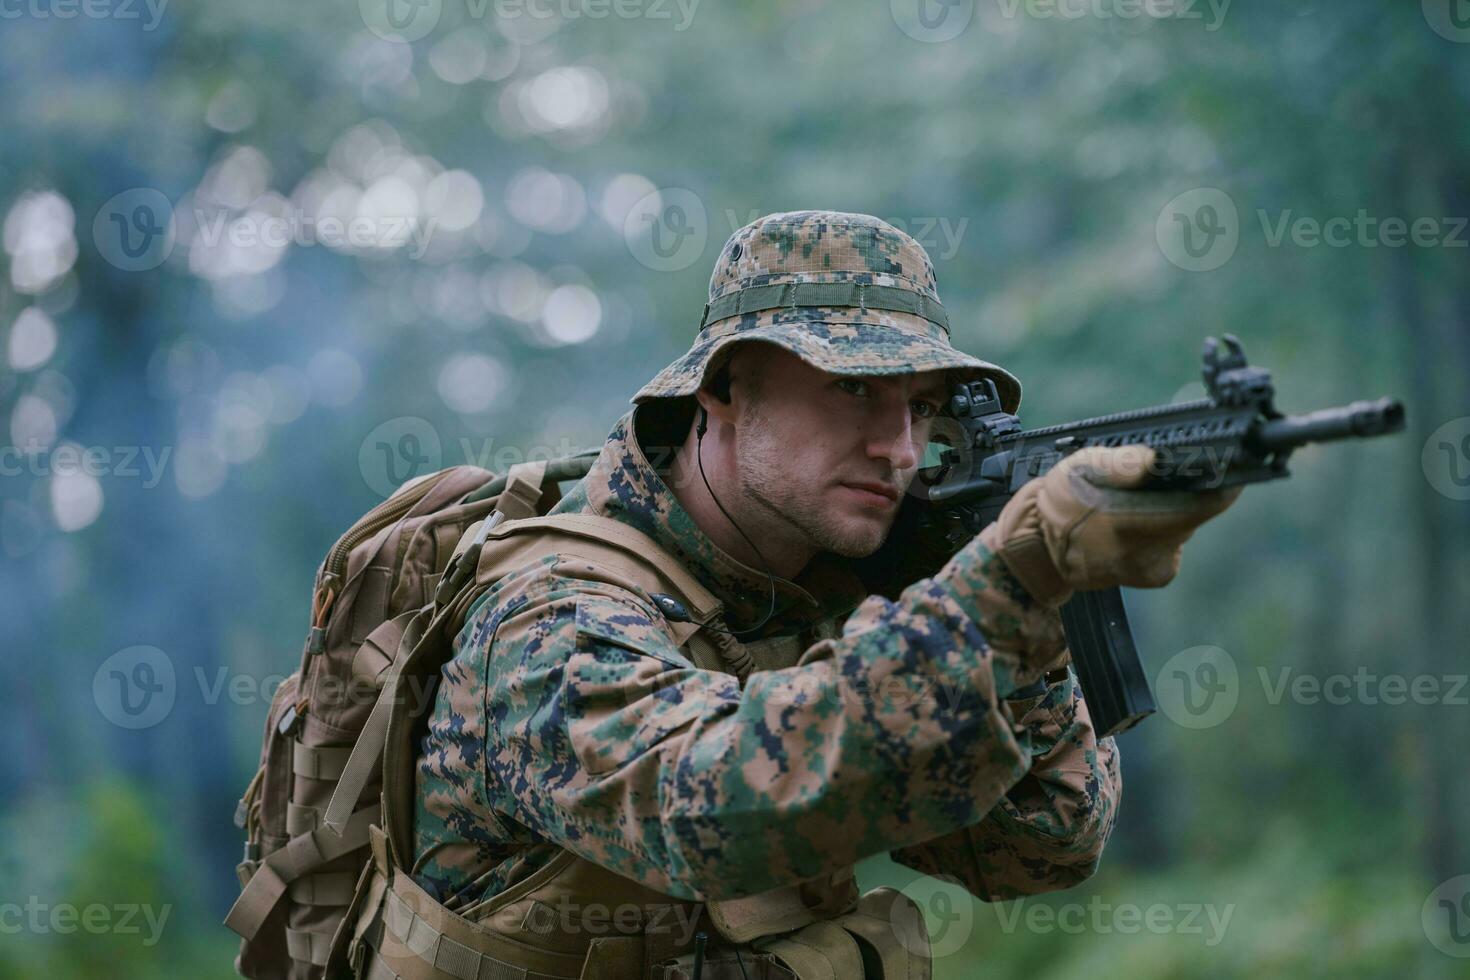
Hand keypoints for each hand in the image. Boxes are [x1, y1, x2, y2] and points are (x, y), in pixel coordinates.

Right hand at [979, 445, 1240, 604]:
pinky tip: (1134, 519)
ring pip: (1183, 526)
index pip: (1211, 501)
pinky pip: (1171, 542)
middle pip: (1196, 510)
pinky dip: (1160, 527)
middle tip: (1161, 474)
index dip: (1223, 478)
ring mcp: (1157, 568)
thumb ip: (1118, 463)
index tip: (1225, 461)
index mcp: (1145, 524)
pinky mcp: (1153, 576)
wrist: (1036, 551)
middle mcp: (1158, 552)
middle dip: (1185, 490)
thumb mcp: (1079, 469)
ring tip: (1139, 497)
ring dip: (1170, 509)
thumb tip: (1150, 458)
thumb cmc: (1057, 507)